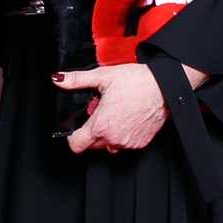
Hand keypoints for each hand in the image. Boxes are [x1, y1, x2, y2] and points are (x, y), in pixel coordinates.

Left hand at [56, 61, 206, 154]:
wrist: (164, 87)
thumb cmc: (137, 82)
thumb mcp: (103, 77)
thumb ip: (77, 80)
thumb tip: (59, 79)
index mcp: (100, 125)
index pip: (76, 145)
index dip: (72, 136)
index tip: (76, 127)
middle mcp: (113, 138)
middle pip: (91, 145)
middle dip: (90, 131)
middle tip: (99, 113)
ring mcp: (128, 142)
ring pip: (108, 144)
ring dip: (107, 133)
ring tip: (115, 114)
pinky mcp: (140, 143)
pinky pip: (124, 144)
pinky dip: (122, 135)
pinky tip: (127, 118)